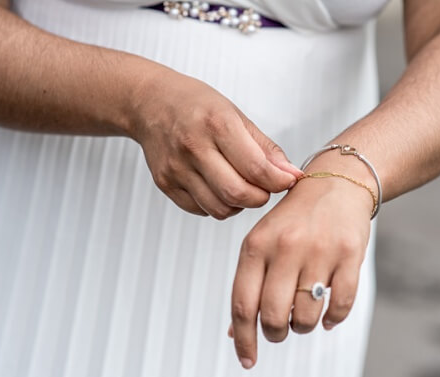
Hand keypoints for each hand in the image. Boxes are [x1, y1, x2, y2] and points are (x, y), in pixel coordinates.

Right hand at [130, 70, 301, 218]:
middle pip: (237, 193)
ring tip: (240, 185)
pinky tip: (217, 186)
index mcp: (215, 124)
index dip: (279, 181)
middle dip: (261, 197)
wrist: (149, 103)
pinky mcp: (165, 184)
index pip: (256, 168)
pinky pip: (200, 209)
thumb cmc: (194, 104)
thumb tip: (289, 174)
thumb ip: (264, 147)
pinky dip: (216, 204)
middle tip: (265, 187)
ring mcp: (176, 169)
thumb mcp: (235, 114)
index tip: (287, 180)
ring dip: (238, 204)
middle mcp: (193, 147)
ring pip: (220, 209)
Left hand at [228, 164, 373, 368]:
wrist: (336, 184)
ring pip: (306, 315)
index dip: (243, 338)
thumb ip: (248, 284)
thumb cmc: (293, 220)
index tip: (247, 359)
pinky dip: (333, 319)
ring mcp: (319, 250)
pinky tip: (328, 317)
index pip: (242, 304)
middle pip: (272, 314)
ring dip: (303, 327)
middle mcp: (285, 247)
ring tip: (303, 318)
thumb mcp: (261, 243)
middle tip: (279, 331)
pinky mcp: (350, 254)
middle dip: (275, 333)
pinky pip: (341, 304)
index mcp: (255, 245)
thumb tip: (235, 331)